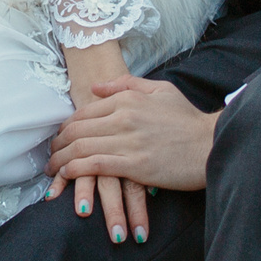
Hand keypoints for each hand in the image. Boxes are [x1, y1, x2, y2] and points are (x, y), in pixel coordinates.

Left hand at [50, 76, 217, 205]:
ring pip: (80, 148)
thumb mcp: (160, 90)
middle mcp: (123, 118)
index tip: (59, 138)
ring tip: (52, 169)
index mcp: (127, 99)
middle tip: (50, 156)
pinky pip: (94, 165)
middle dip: (57, 145)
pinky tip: (66, 175)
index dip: (66, 127)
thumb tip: (96, 88)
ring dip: (60, 160)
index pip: (84, 112)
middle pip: (76, 130)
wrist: (211, 143)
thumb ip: (126, 85)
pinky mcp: (133, 165)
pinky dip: (75, 170)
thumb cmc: (188, 119)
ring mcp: (127, 141)